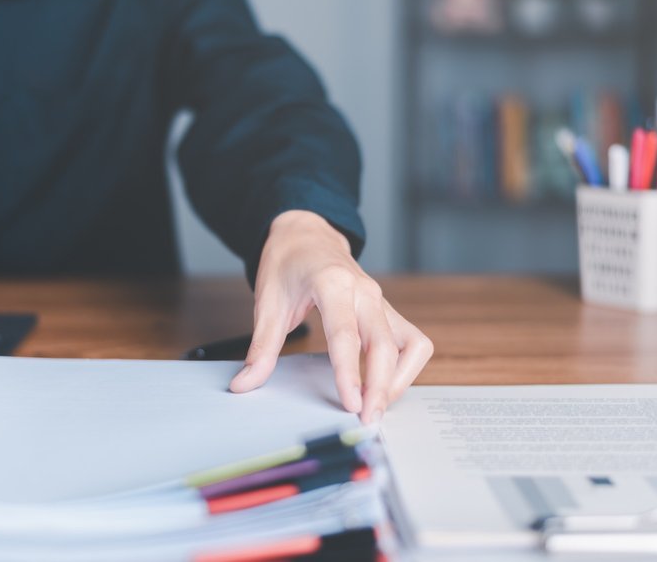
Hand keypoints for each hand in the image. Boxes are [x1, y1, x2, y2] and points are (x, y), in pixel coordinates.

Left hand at [229, 210, 432, 422]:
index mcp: (333, 283)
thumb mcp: (267, 301)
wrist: (306, 234)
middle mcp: (365, 291)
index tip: (352, 404)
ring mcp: (381, 301)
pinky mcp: (388, 311)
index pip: (346, 335)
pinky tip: (386, 385)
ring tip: (378, 406)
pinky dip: (405, 367)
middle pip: (385, 344)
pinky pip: (412, 341)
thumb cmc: (287, 263)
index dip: (350, 373)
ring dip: (399, 379)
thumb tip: (244, 383)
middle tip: (368, 420)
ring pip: (410, 344)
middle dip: (381, 386)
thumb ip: (261, 347)